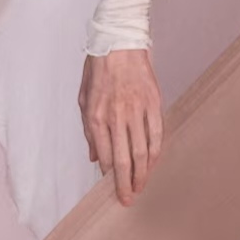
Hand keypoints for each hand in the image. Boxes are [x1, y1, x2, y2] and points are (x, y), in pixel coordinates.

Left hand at [78, 47, 163, 205]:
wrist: (119, 41)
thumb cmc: (98, 67)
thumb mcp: (83, 96)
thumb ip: (87, 129)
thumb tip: (92, 156)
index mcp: (96, 115)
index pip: (103, 154)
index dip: (108, 175)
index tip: (110, 187)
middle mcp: (116, 115)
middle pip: (123, 158)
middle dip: (125, 183)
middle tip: (127, 199)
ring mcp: (136, 110)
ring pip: (142, 150)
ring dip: (142, 173)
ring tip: (140, 187)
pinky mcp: (153, 103)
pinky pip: (156, 134)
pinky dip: (155, 152)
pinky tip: (153, 164)